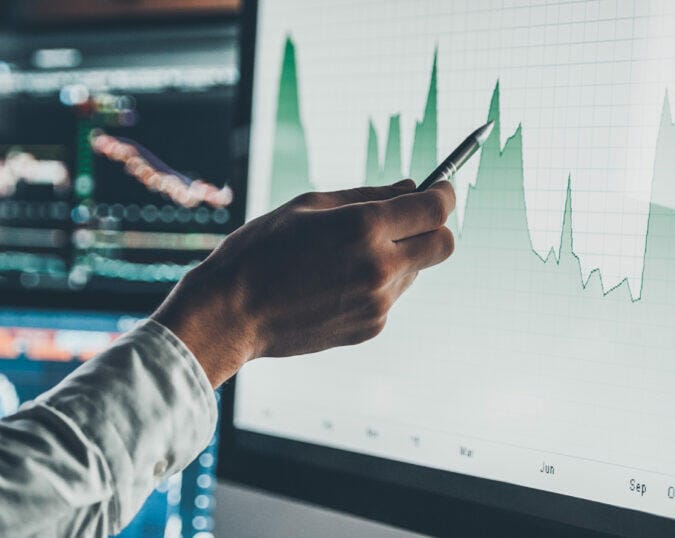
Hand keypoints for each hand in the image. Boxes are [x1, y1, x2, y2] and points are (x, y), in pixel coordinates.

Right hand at [153, 179, 455, 386]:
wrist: (231, 313)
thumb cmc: (261, 249)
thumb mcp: (309, 206)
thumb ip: (369, 195)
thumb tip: (412, 187)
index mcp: (364, 227)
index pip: (434, 208)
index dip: (443, 194)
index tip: (439, 190)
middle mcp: (380, 266)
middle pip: (443, 245)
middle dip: (435, 228)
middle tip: (409, 222)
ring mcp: (378, 302)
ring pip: (416, 272)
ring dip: (399, 258)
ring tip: (346, 257)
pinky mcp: (371, 327)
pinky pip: (391, 298)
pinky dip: (376, 286)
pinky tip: (335, 284)